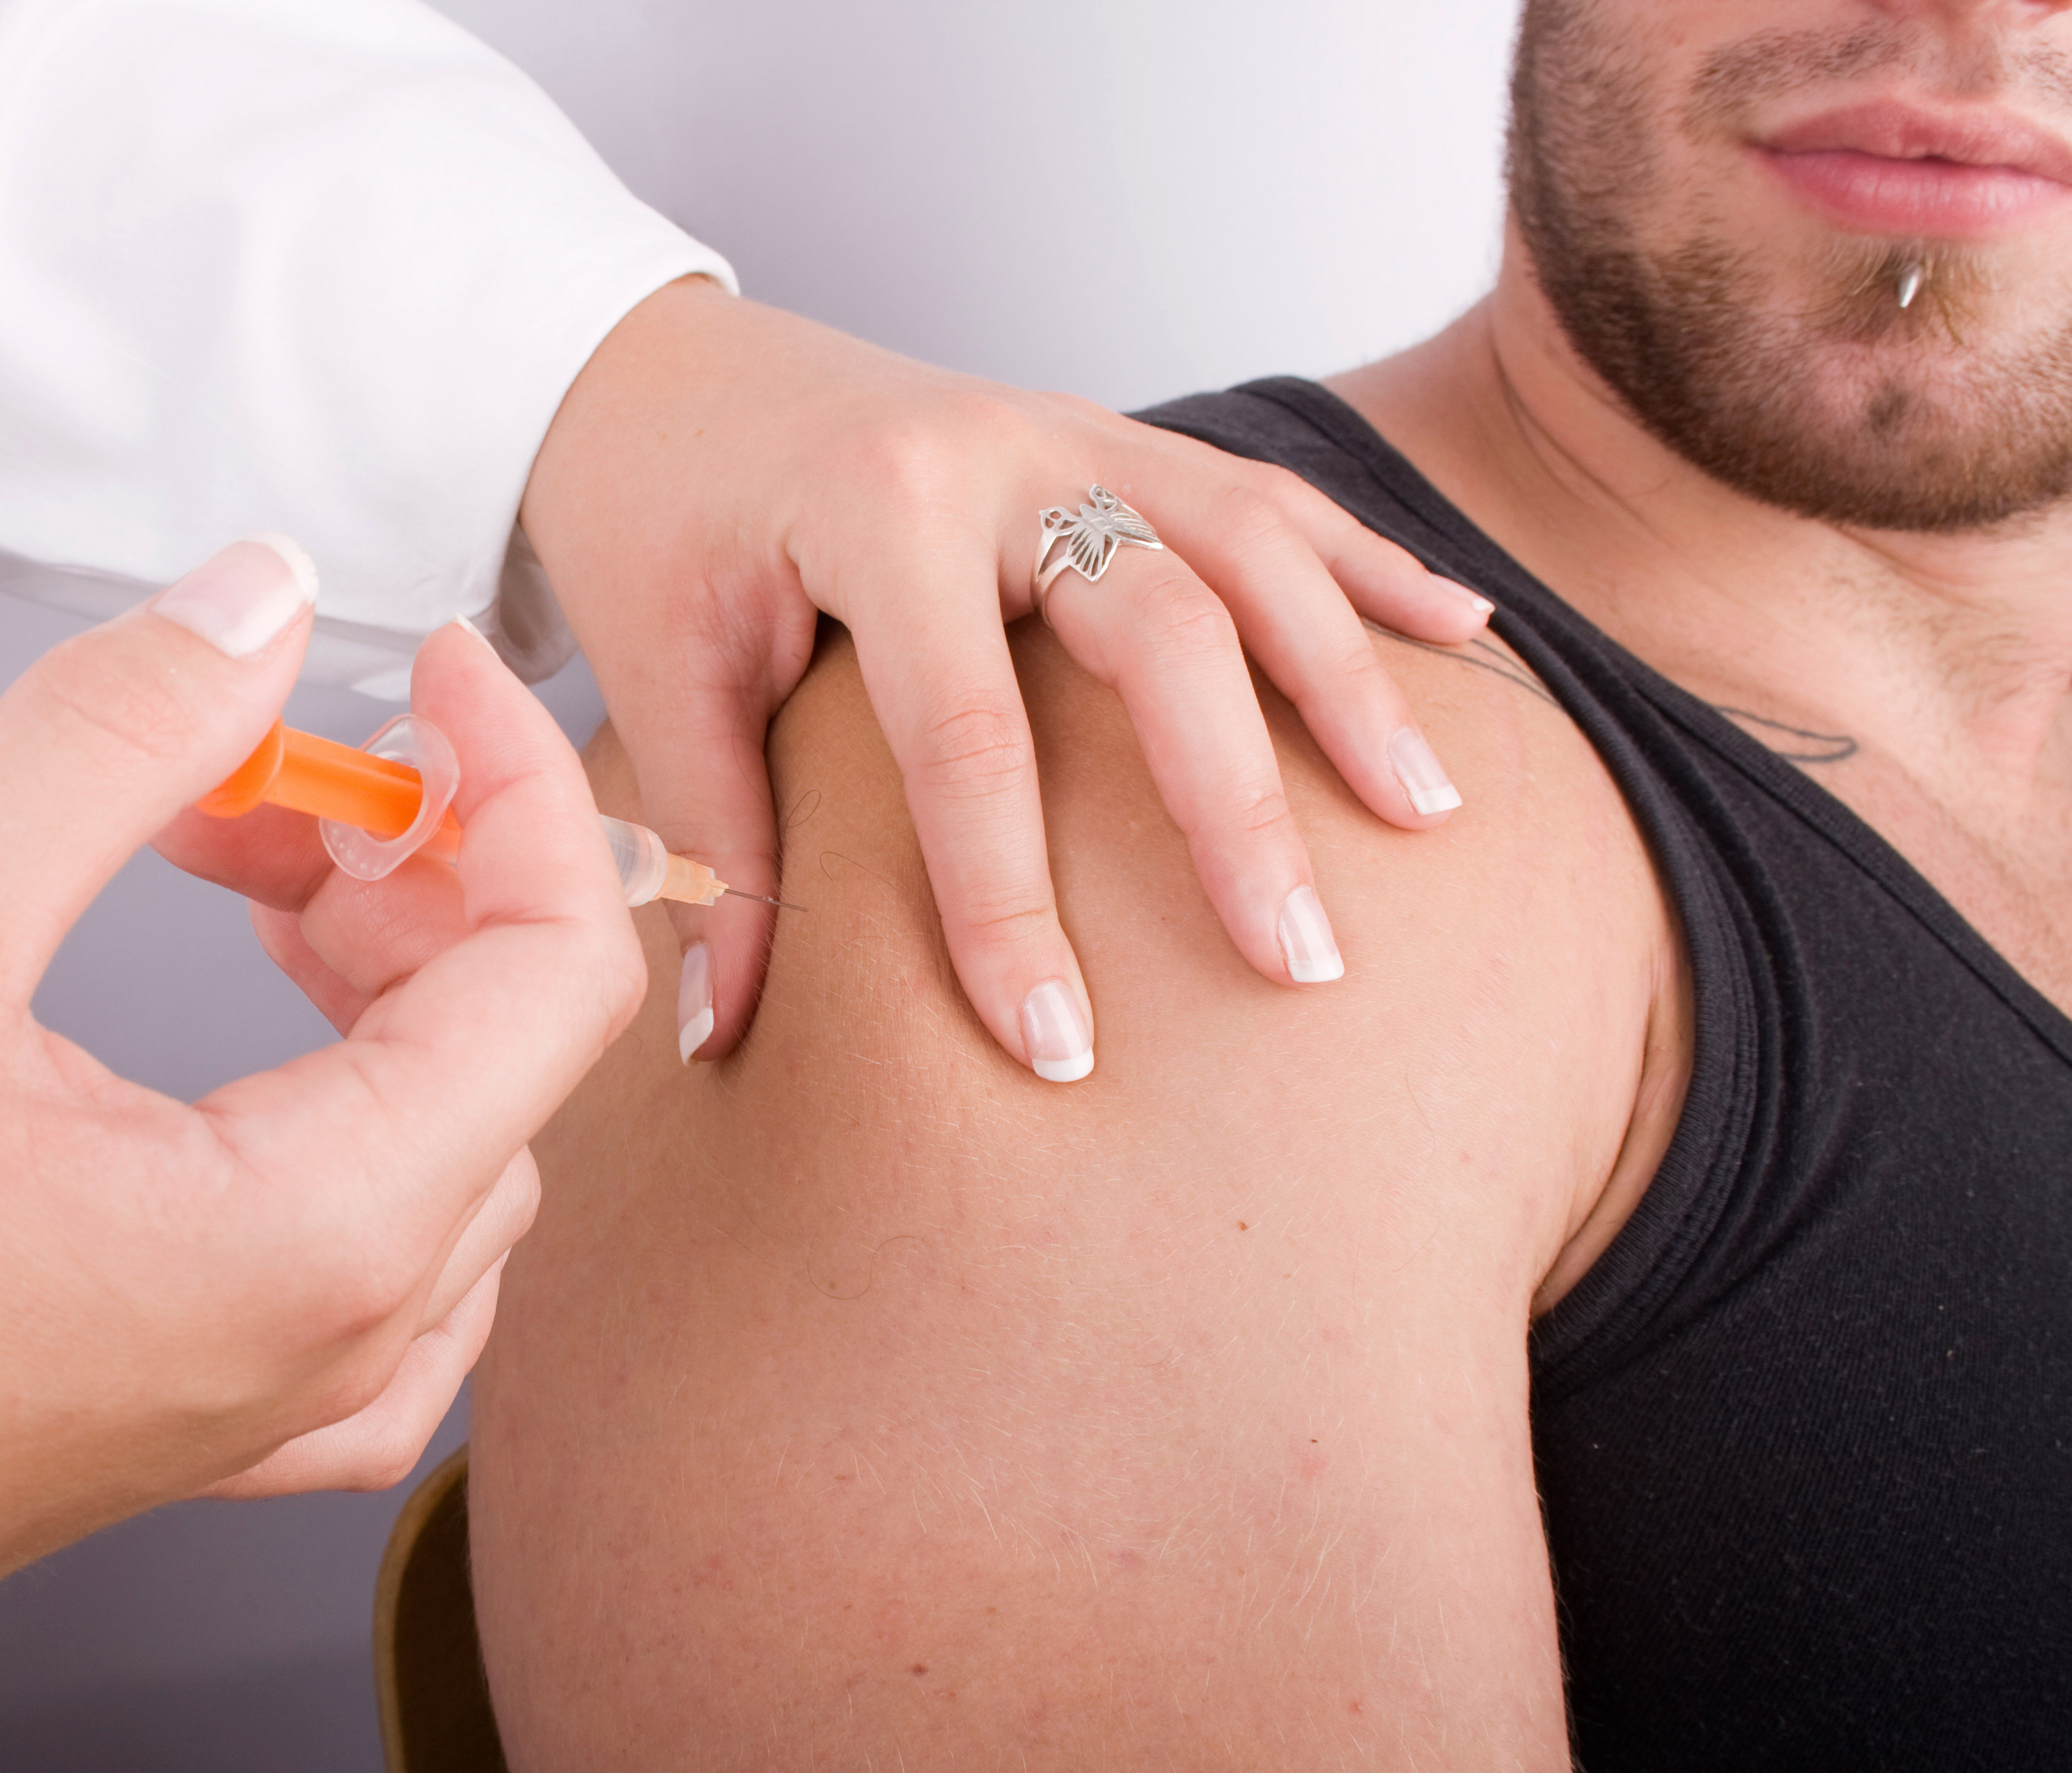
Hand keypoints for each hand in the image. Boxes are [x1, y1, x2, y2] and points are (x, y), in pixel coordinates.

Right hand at [0, 544, 642, 1772]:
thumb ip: (111, 736)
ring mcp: (286, 1404)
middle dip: (413, 863)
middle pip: (508, 1047)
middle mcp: (342, 1341)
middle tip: (259, 773)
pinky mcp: (213, 1425)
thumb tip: (269, 602)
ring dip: (375, 976)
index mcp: (324, 1239)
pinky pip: (387, 1260)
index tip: (441, 670)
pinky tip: (253, 1051)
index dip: (524, 783)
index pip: (561, 971)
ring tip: (225, 870)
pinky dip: (355, 1110)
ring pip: (451, 1141)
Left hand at [521, 280, 1491, 1077]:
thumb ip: (717, 850)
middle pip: (1164, 629)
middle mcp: (1006, 451)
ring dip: (1348, 683)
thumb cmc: (657, 527)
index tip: (1056, 1049)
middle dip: (1236, 808)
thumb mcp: (658, 681)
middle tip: (1300, 961)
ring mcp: (1077, 429)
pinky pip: (1268, 498)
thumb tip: (725, 1038)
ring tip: (1426, 819)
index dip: (1011, 905)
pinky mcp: (1115, 436)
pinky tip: (1466, 637)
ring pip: (1253, 547)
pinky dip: (1368, 568)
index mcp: (879, 509)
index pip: (970, 737)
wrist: (664, 374)